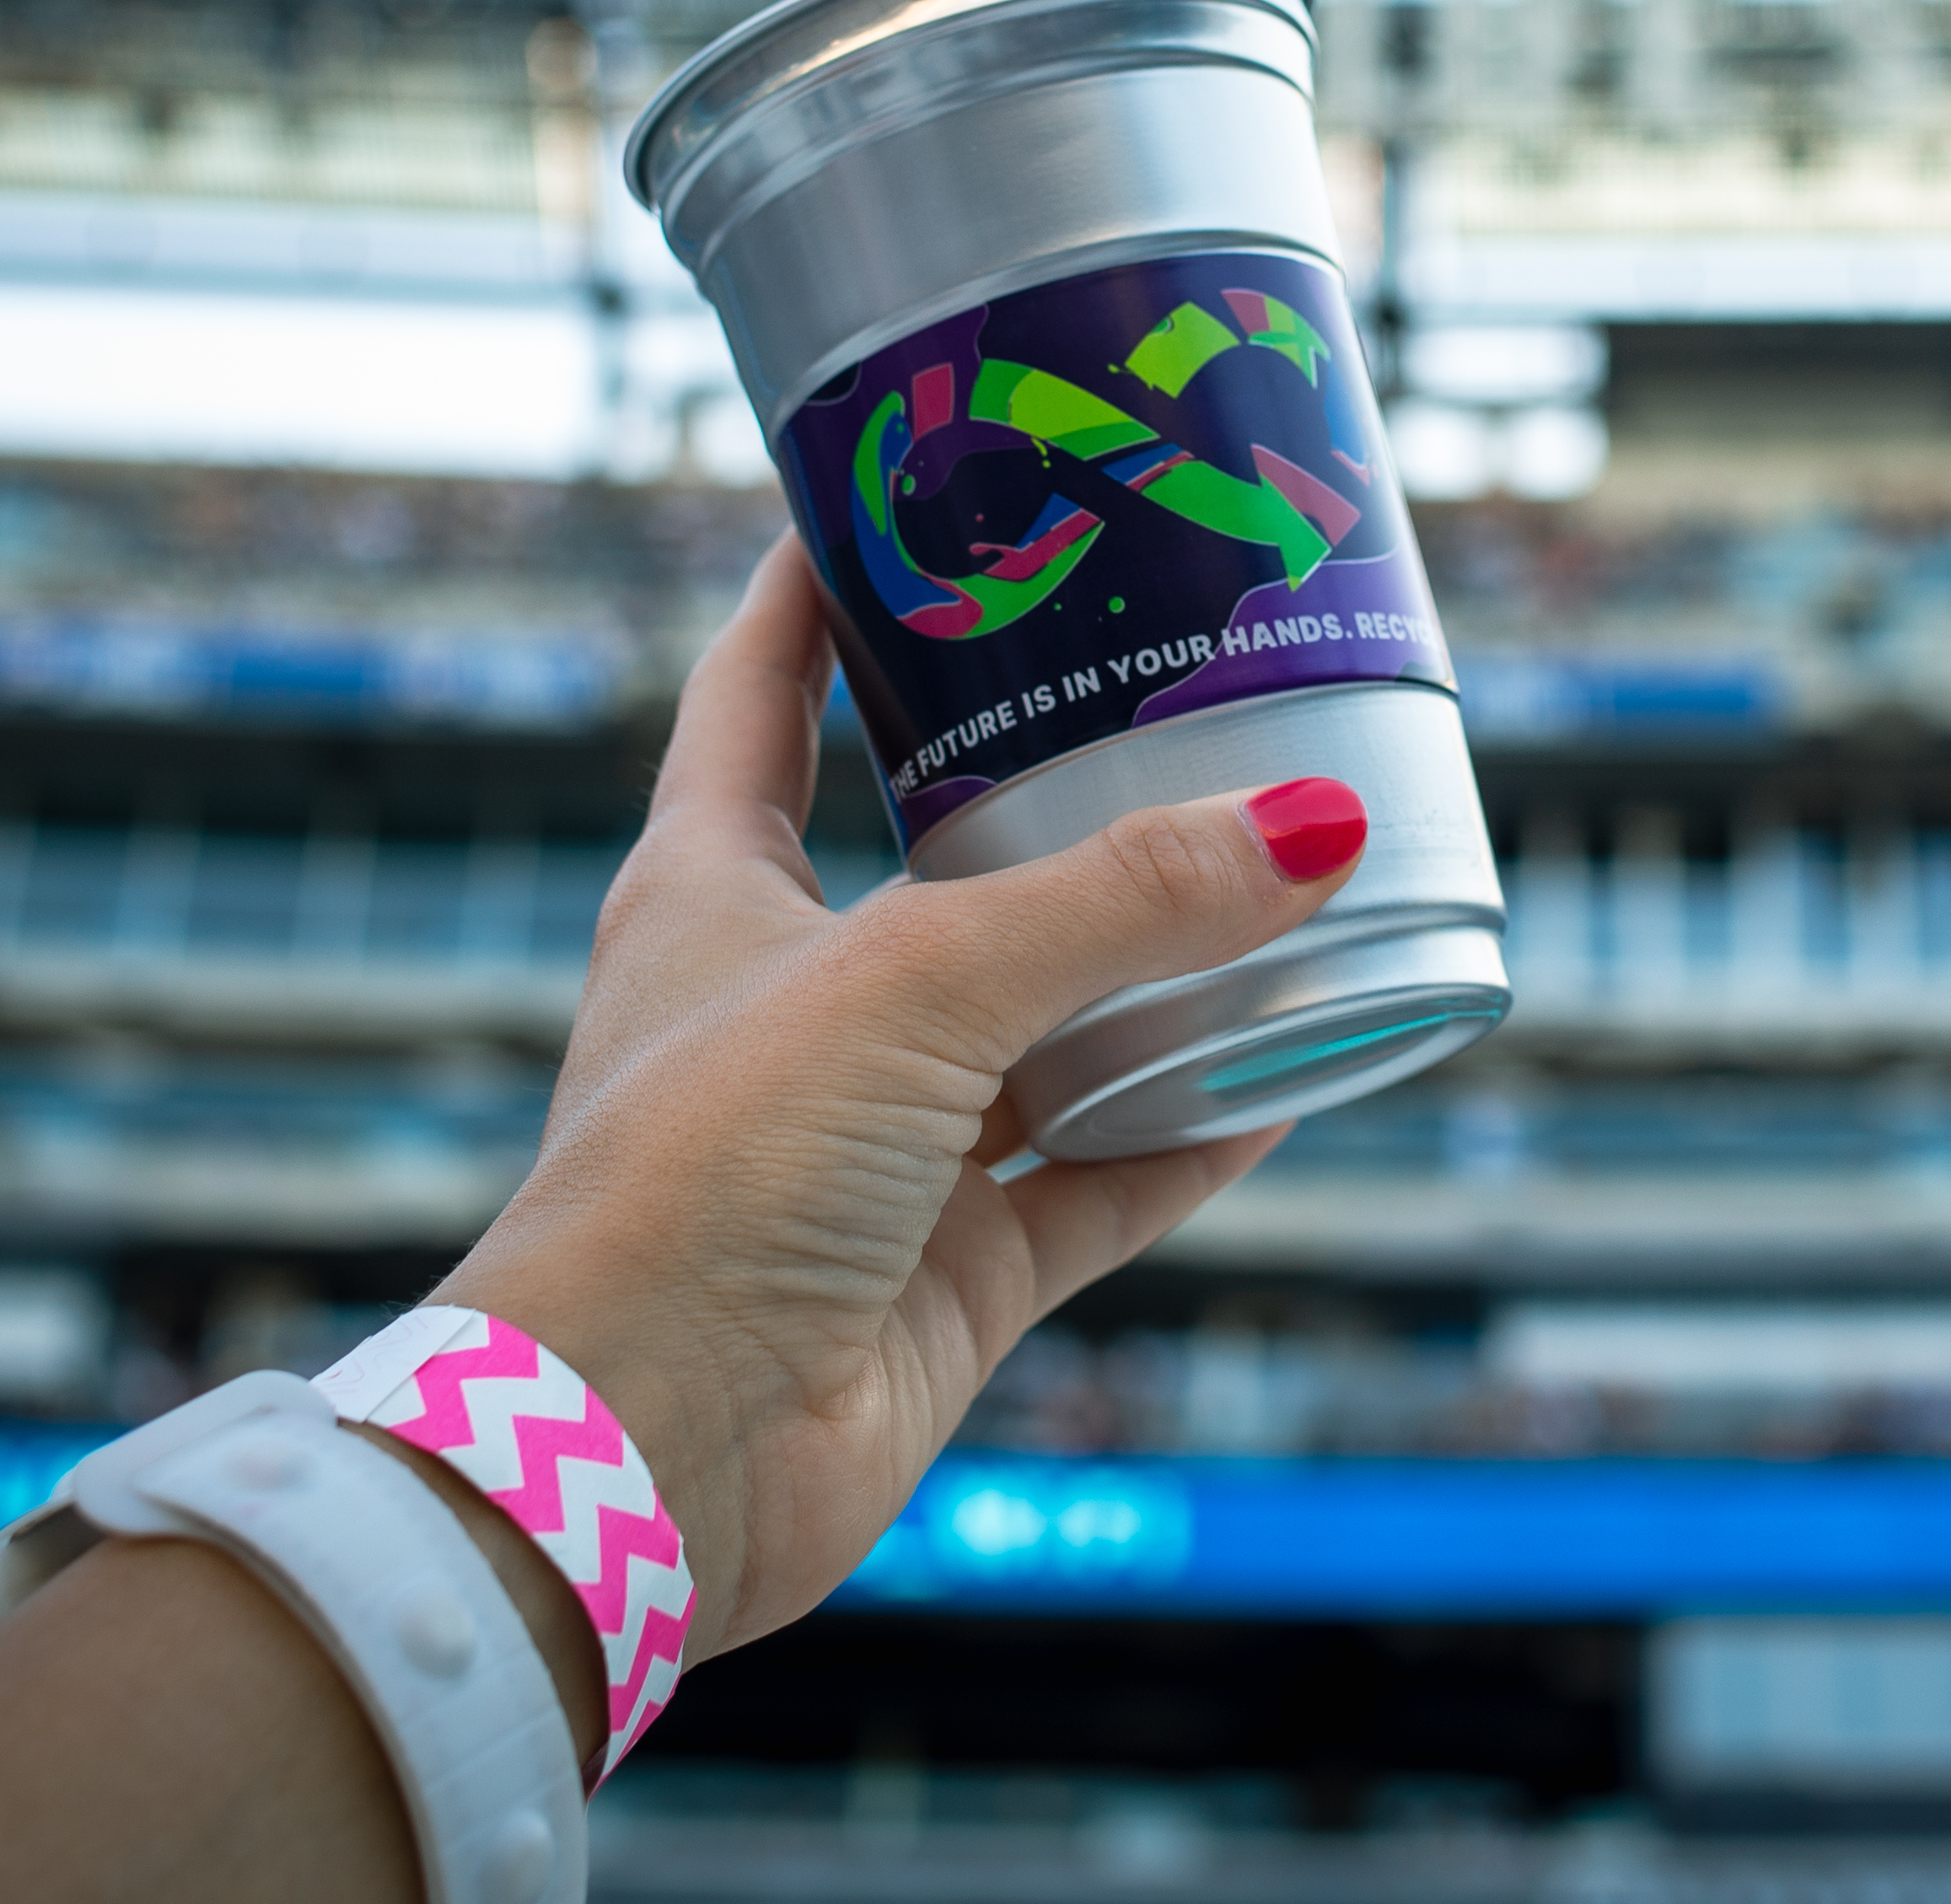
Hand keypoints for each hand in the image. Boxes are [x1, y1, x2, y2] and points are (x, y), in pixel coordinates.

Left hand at [433, 534, 1358, 1660]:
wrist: (640, 1457)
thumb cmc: (705, 1177)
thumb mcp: (916, 984)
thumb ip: (1119, 903)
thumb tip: (1311, 824)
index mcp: (714, 890)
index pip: (762, 692)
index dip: (827, 588)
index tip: (914, 493)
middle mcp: (794, 1002)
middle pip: (942, 855)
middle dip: (1059, 781)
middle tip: (1183, 683)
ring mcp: (876, 1144)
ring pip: (1049, 1024)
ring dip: (1161, 968)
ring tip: (1294, 874)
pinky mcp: (947, 1272)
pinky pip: (1105, 1178)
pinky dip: (1199, 1131)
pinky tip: (1300, 1074)